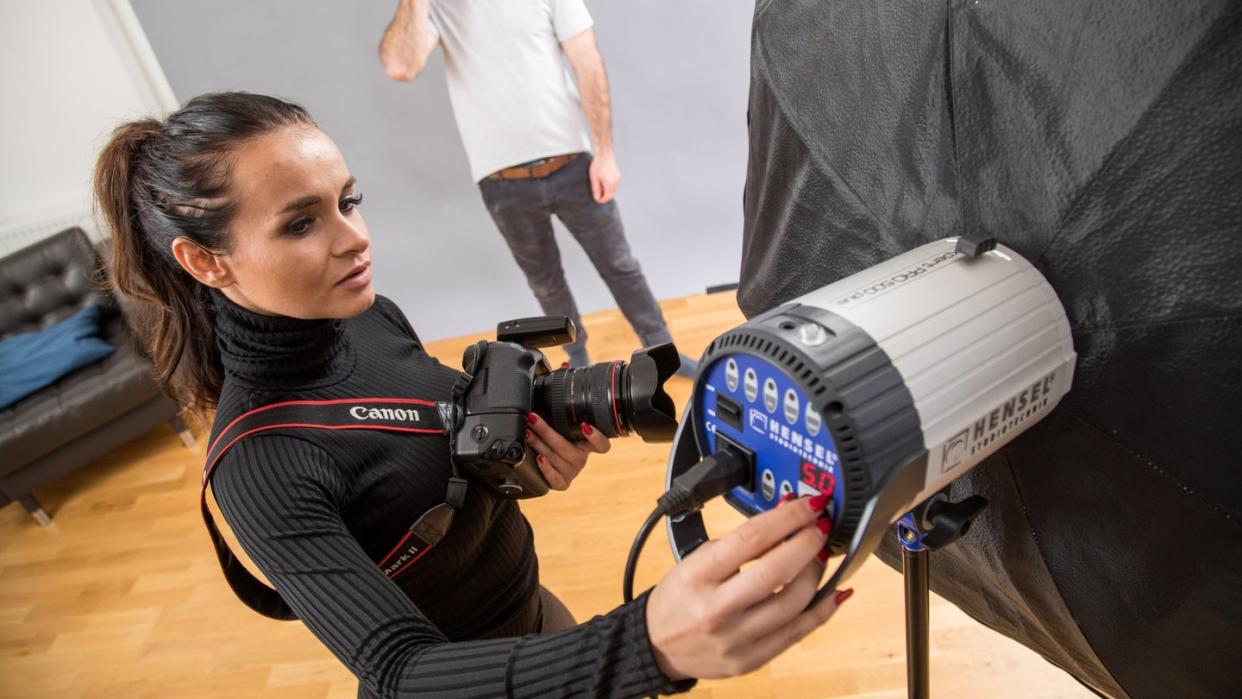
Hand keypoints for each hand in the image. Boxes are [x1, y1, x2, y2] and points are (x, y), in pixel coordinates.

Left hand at [525, 413, 610, 489]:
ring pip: (555, 459)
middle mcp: (581, 458)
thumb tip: (551, 392)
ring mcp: (572, 472)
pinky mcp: (562, 483)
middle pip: (567, 448)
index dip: (597, 437)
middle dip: (546, 431)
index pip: (601, 444)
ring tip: (527, 433)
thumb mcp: (561, 425)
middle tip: (533, 419)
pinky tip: (539, 458)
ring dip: (538, 444)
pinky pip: (554, 478)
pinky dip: (545, 468)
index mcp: (587, 444)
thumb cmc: (555, 436)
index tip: (585, 425)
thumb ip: (561, 414)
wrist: (548, 461)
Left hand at [588, 150, 620, 203]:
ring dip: (608, 192)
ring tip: (600, 190)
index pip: (607, 197)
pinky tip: (604, 184)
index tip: (596, 199)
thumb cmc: (598, 165)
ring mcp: (618, 179)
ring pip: (614, 190)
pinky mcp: (618, 176)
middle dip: (605, 197)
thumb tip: (597, 198)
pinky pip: (615, 185)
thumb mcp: (594, 178)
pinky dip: (610, 187)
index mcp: (609, 184)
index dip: (601, 200)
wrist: (604, 154)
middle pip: (611, 195)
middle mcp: (615, 182)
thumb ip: (596, 189)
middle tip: (598, 196)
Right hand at [645, 494, 849, 679]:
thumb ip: (736, 545)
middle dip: (808, 542)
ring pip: (795, 602)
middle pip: (777, 571)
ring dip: (816, 572)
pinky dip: (824, 609)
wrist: (658, 647)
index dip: (787, 517)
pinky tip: (835, 591)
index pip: (750, 538)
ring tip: (819, 555)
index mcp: (697, 576)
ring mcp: (736, 638)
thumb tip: (783, 519)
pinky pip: (799, 632)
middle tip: (820, 526)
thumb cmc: (678, 599)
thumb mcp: (694, 562)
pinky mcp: (752, 659)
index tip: (808, 504)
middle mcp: (716, 609)